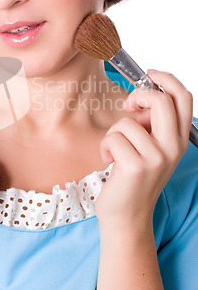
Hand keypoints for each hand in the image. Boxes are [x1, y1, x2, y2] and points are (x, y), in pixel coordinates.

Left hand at [95, 70, 192, 230]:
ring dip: (113, 133)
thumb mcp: (151, 149)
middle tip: (126, 107)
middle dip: (138, 95)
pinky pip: (113, 137)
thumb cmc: (133, 178)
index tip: (149, 75)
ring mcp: (157, 158)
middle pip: (161, 101)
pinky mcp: (137, 166)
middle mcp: (173, 148)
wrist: (127, 215)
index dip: (167, 79)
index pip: (184, 98)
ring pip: (127, 122)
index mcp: (179, 140)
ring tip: (115, 151)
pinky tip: (109, 161)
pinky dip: (105, 147)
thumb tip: (140, 99)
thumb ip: (152, 125)